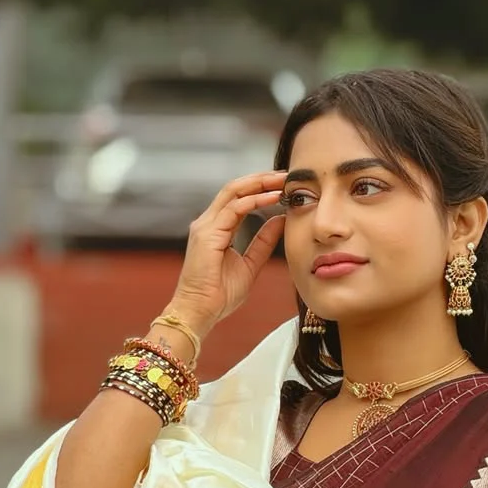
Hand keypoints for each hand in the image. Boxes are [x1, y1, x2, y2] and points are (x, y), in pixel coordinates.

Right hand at [169, 172, 287, 331]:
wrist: (200, 312)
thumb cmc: (219, 294)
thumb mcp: (250, 264)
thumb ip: (263, 242)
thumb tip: (280, 221)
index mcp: (216, 228)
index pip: (239, 198)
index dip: (261, 188)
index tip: (284, 185)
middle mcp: (208, 222)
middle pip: (235, 188)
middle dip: (262, 179)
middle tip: (286, 175)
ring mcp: (205, 226)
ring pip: (233, 192)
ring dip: (259, 183)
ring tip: (282, 181)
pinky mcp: (207, 234)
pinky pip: (233, 209)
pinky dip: (254, 200)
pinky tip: (272, 198)